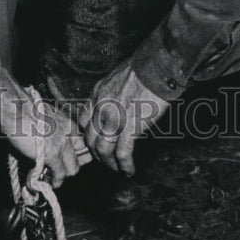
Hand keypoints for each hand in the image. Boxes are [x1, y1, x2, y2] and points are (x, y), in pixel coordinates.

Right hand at [0, 80, 89, 187]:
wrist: (15, 108)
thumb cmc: (22, 108)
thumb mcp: (44, 116)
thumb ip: (50, 128)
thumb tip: (46, 142)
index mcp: (67, 122)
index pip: (83, 142)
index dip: (78, 153)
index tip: (71, 159)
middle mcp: (69, 132)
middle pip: (83, 156)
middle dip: (72, 165)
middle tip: (61, 170)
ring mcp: (62, 144)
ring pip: (73, 169)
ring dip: (62, 175)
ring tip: (52, 177)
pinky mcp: (53, 154)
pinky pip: (60, 174)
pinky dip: (54, 181)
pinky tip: (47, 182)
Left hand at [79, 61, 168, 176]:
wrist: (155, 68)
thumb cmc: (142, 69)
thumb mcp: (116, 79)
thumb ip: (111, 94)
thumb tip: (115, 105)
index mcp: (97, 95)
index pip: (84, 121)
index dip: (88, 135)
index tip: (94, 143)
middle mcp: (101, 108)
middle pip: (91, 138)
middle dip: (96, 153)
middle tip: (104, 160)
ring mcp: (114, 119)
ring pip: (103, 150)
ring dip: (109, 163)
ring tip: (116, 168)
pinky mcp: (130, 127)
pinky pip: (123, 153)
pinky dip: (125, 165)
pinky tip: (129, 171)